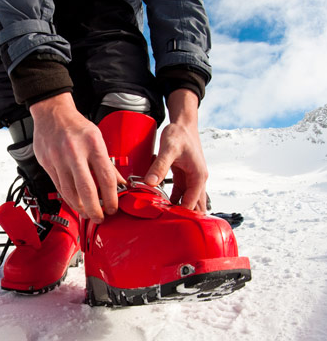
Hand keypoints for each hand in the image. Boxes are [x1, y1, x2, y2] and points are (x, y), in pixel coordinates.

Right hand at [29, 93, 124, 222]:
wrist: (52, 114)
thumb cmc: (76, 126)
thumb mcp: (97, 138)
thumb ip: (106, 163)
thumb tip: (119, 184)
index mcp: (92, 143)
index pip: (105, 177)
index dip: (111, 197)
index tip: (113, 207)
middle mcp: (74, 151)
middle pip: (86, 189)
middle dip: (95, 209)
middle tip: (100, 218)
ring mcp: (58, 158)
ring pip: (70, 192)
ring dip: (80, 207)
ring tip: (87, 214)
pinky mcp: (47, 163)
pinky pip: (59, 187)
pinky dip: (68, 199)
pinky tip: (75, 204)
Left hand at [144, 89, 208, 211]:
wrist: (183, 124)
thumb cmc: (180, 135)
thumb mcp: (168, 150)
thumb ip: (159, 166)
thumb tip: (150, 183)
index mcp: (199, 177)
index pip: (192, 203)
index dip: (180, 213)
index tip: (166, 221)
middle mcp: (198, 180)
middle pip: (194, 206)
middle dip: (182, 216)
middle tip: (165, 225)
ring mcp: (191, 180)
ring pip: (187, 201)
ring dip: (177, 209)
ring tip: (161, 219)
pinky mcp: (184, 177)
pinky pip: (179, 194)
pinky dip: (172, 201)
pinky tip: (161, 206)